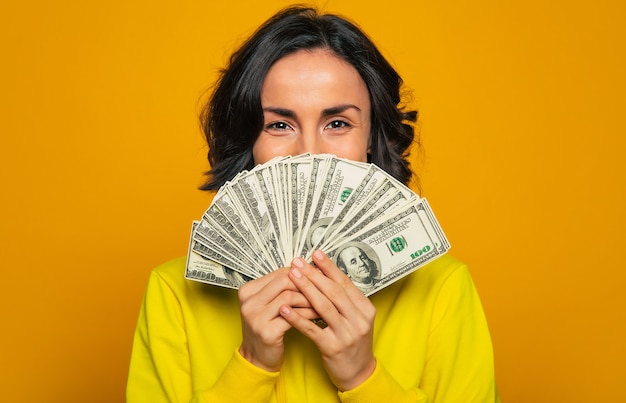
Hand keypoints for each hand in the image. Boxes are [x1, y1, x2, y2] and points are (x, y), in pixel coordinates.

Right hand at [238, 268, 316, 371]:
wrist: (257, 357)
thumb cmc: (267, 327)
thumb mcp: (269, 304)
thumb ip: (282, 288)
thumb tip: (309, 270)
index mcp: (247, 291)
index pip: (279, 273)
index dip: (301, 273)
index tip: (317, 275)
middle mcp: (248, 302)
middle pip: (284, 282)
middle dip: (306, 284)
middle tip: (323, 287)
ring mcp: (255, 317)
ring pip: (289, 297)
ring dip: (309, 298)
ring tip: (322, 301)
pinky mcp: (266, 332)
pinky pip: (293, 317)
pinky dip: (308, 313)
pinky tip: (318, 314)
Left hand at [279, 250, 376, 390]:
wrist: (359, 374)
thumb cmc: (353, 342)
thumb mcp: (356, 318)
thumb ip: (344, 299)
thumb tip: (324, 274)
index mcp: (365, 309)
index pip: (344, 283)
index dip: (329, 267)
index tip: (315, 254)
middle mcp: (358, 320)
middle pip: (333, 291)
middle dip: (313, 274)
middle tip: (298, 262)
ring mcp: (346, 334)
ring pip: (323, 306)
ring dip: (305, 289)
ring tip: (291, 277)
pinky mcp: (333, 348)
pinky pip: (312, 329)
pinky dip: (297, 317)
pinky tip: (285, 308)